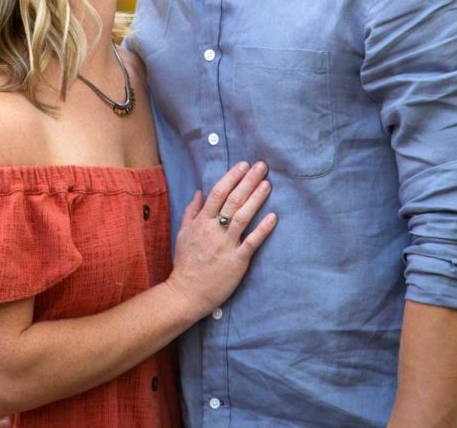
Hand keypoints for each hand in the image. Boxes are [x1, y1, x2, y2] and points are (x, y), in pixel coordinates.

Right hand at [167, 161, 276, 319]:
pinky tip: (273, 217)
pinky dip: (263, 229)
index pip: (218, 193)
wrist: (186, 293)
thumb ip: (191, 211)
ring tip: (268, 184)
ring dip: (256, 198)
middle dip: (248, 181)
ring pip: (243, 216)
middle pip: (233, 200)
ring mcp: (226, 245)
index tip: (243, 165)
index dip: (232, 177)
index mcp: (201, 222)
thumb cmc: (185, 263)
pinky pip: (252, 242)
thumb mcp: (183, 233)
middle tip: (262, 166)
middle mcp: (214, 230)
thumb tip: (199, 191)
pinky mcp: (237, 261)